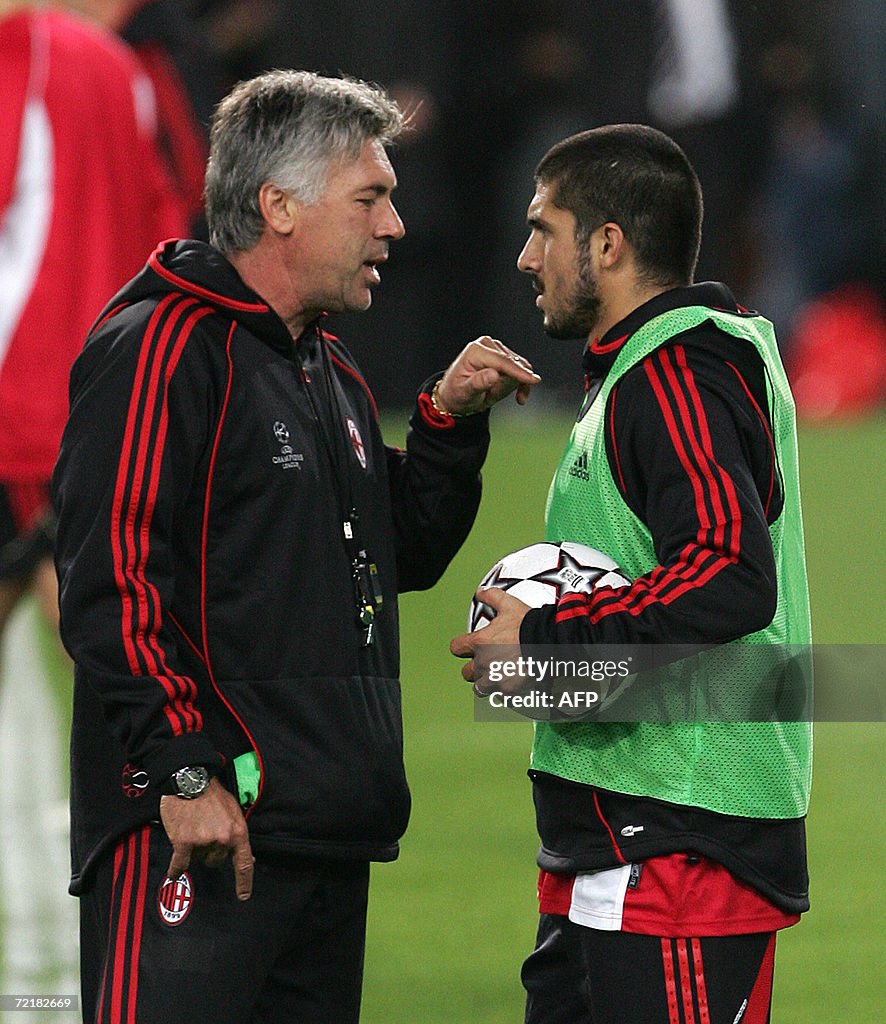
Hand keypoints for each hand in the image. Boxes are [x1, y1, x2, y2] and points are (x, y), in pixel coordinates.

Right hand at [160, 778, 254, 899]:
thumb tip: (249, 858)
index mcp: (238, 831)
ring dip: (194, 851)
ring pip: (198, 860)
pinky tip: (173, 873)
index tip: (243, 896)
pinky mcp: (184, 843)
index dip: (244, 882)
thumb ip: (237, 835)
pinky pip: (180, 865)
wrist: (189, 778)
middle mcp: (223, 839)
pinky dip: (175, 869)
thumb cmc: (212, 794)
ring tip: (191, 829)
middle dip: (209, 851)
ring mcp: (203, 842)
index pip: (244, 863)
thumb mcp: (233, 811)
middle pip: (216, 861)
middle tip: (203, 831)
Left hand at [434, 337, 539, 415]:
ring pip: (519, 368)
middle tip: (489, 397)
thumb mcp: (465, 392)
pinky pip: (522, 369)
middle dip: (506, 386)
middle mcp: (487, 344)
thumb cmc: (457, 393)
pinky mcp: (504, 355)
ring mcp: (497, 348)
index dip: (519, 372)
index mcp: (476, 350)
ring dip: (510, 386)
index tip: (535, 381)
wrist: (456, 394)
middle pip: (512, 365)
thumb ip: (478, 383)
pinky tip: (519, 397)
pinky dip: (522, 384)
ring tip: (492, 395)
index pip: (503, 362)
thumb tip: (494, 374)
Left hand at [450, 587, 530, 692]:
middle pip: (466, 672)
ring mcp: (495, 679)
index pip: (456, 648)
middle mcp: (483, 663)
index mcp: (480, 643)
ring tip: (497, 676)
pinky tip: (513, 682)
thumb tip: (480, 591)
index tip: (468, 647)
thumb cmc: (529, 625)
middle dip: (474, 668)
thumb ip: (491, 596)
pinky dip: (505, 690)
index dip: (462, 647)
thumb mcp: (509, 605)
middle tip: (487, 662)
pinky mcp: (509, 691)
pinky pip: (500, 695)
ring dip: (486, 682)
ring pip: (480, 688)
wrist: (550, 644)